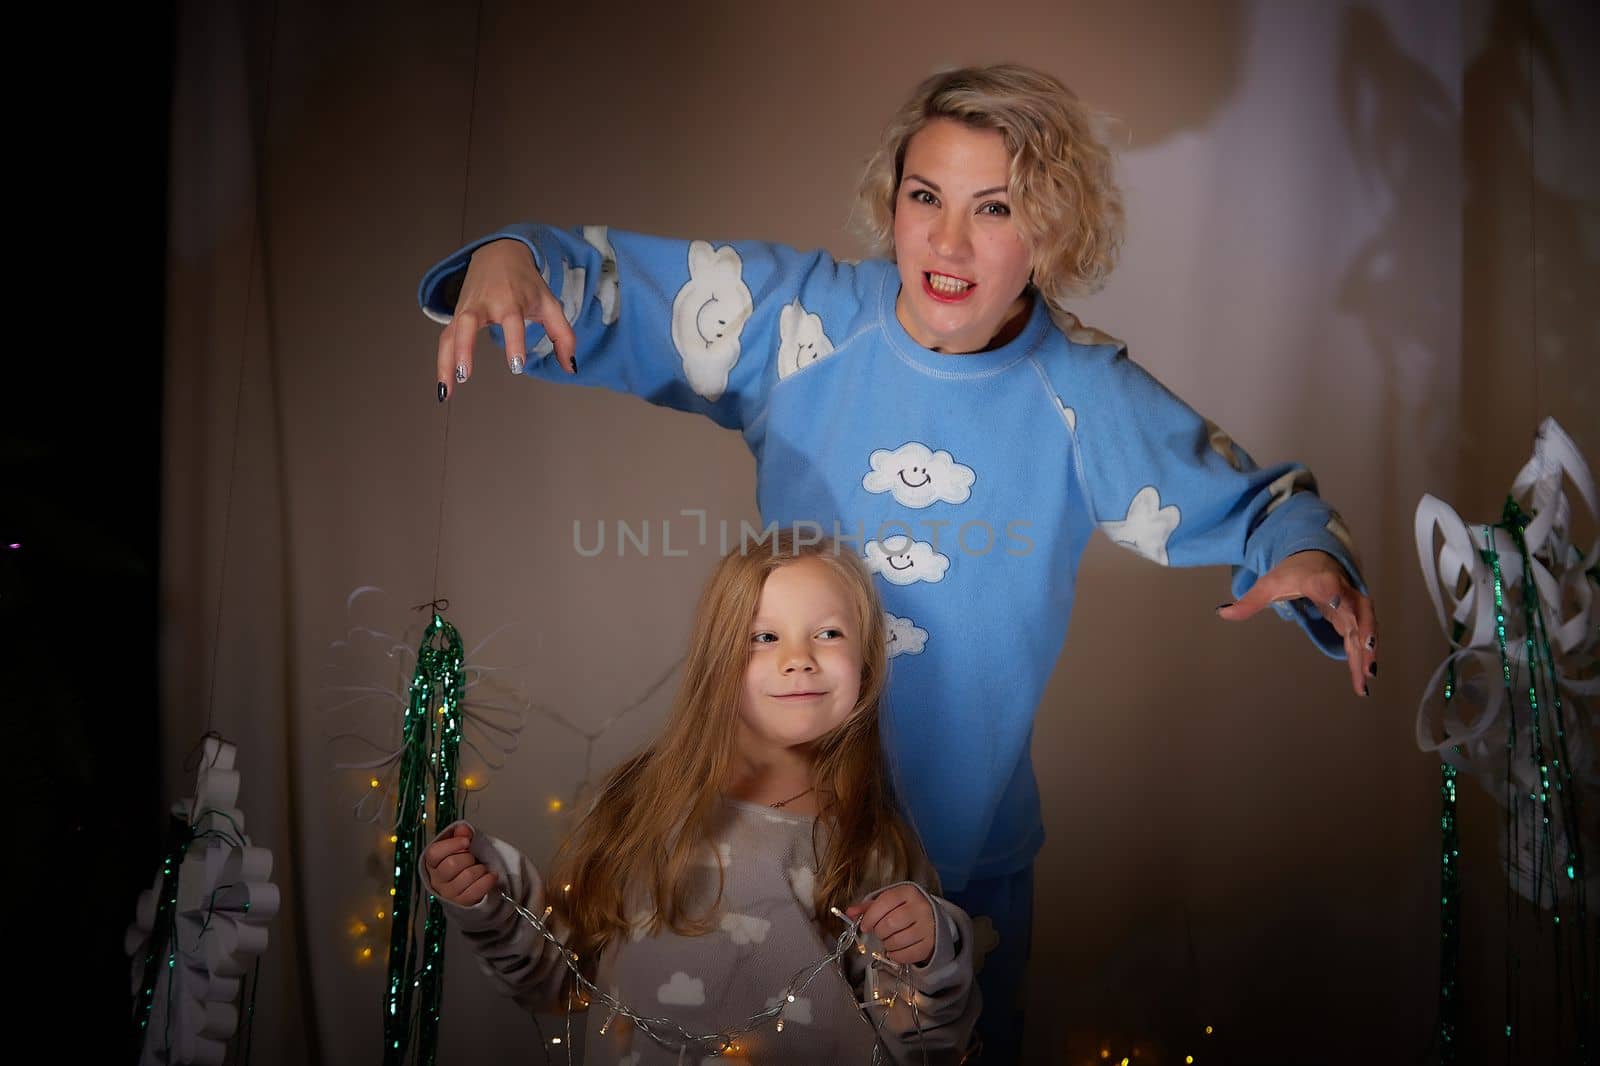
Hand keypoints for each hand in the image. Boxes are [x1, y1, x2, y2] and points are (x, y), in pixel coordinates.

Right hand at [422, 823, 497, 905]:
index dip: (451, 845)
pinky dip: (487, 880)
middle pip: (452, 864)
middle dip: (468, 857)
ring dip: (480, 869)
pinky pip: (475, 891)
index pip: (434, 853)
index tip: (466, 842)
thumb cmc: (463, 866)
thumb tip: (463, 829)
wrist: (468, 889)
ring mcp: (448, 893)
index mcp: (433, 864)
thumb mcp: (460, 848)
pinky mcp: (462, 903)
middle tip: (473, 858)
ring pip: (467, 876)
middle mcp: (437, 880)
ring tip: (481, 869)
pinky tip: (490, 876)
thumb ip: (460, 836)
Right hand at [436, 238, 576, 397]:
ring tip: (445, 392)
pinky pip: (445, 340)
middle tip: (465, 374)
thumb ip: (563, 336)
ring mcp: (466, 310)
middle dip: (464, 348)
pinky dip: (442, 362)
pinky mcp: (456, 316)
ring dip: (445, 362)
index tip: (516, 364)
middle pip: (467, 323)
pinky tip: (444, 387)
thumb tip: (570, 367)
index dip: (514, 342)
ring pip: (449, 335)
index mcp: (511, 301)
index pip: (511, 321)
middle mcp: (484, 305)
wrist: (499, 254)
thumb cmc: (527, 283)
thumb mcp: (550, 304)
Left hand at [844, 885, 935, 965]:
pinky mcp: (930, 944)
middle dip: (878, 932)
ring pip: (897, 941)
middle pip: (890, 923)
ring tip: (888, 940)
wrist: (932, 919)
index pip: (885, 902)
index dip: (870, 916)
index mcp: (908, 892)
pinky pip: (907, 955)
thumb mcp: (888, 902)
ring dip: (886, 944)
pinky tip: (894, 950)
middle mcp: (920, 907)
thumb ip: (868, 907)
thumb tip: (849, 912)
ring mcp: (927, 926)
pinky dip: (896, 956)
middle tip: (879, 932)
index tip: (865, 926)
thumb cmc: (904, 909)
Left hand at [1216, 549, 1377, 695]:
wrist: (1316, 558)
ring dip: (1367, 653)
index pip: (1327, 585)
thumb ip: (1250, 601)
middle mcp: (1342, 591)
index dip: (1333, 593)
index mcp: (1318, 580)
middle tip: (1365, 654)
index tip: (1334, 602)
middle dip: (1363, 632)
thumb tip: (1222, 612)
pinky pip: (1362, 638)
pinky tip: (1363, 680)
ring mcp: (1352, 605)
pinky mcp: (1355, 617)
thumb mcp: (1269, 584)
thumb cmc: (1293, 572)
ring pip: (1364, 629)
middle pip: (1355, 612)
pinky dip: (1364, 657)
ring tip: (1366, 678)